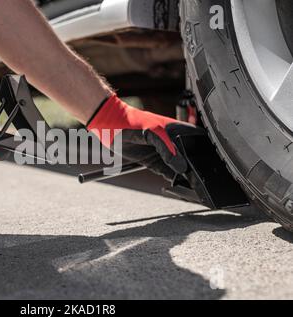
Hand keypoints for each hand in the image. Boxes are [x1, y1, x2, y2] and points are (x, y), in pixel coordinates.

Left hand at [88, 95, 204, 179]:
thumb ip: (168, 150)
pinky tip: (179, 186)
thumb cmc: (132, 122)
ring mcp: (164, 153)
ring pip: (180, 169)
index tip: (212, 167)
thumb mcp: (153, 133)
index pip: (199, 143)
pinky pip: (167, 174)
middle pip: (191, 158)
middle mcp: (174, 143)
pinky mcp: (154, 163)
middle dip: (198, 169)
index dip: (207, 154)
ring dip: (186, 178)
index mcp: (179, 130)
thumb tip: (181, 167)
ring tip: (194, 188)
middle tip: (204, 182)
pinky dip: (173, 181)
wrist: (110, 126)